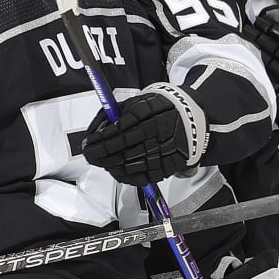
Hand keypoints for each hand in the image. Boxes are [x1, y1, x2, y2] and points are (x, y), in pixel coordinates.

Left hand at [80, 83, 208, 186]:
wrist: (190, 116)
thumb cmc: (156, 109)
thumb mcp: (135, 102)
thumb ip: (113, 115)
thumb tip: (92, 132)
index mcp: (149, 112)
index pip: (119, 130)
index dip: (100, 139)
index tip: (89, 142)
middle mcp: (159, 131)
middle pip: (123, 148)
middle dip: (101, 154)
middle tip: (90, 155)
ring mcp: (165, 150)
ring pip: (131, 164)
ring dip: (110, 165)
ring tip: (100, 161)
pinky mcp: (169, 165)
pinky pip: (143, 176)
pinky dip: (126, 176)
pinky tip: (116, 170)